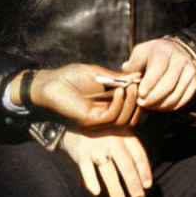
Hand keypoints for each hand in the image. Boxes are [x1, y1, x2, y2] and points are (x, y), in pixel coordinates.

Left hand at [21, 64, 141, 127]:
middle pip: (132, 118)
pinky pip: (111, 117)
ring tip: (131, 86)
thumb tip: (138, 78)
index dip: (140, 98)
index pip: (132, 109)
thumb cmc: (72, 77)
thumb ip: (117, 79)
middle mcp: (105, 117)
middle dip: (138, 103)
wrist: (50, 83)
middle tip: (139, 85)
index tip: (144, 82)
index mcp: (109, 107)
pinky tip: (119, 90)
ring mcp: (98, 122)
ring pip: (123, 120)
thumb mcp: (99, 74)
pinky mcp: (90, 122)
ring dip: (130, 103)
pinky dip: (118, 104)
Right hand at [59, 128, 151, 196]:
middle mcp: (112, 139)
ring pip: (108, 169)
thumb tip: (144, 180)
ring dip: (115, 189)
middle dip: (133, 183)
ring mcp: (96, 145)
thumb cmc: (102, 131)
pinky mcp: (81, 151)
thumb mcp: (118, 133)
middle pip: (126, 164)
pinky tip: (96, 192)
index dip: (144, 171)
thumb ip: (130, 150)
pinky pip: (86, 168)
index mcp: (124, 134)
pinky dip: (91, 180)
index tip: (147, 186)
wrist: (74, 117)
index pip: (138, 155)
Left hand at [123, 38, 195, 111]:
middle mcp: (179, 60)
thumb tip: (127, 76)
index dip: (149, 83)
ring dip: (161, 104)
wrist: (175, 50)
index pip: (158, 68)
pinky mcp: (194, 81)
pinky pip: (183, 99)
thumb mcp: (140, 52)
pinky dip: (171, 106)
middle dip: (153, 97)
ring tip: (149, 105)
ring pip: (176, 94)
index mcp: (163, 51)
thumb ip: (133, 64)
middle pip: (168, 84)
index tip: (140, 94)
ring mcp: (189, 71)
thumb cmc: (153, 54)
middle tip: (141, 103)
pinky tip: (160, 106)